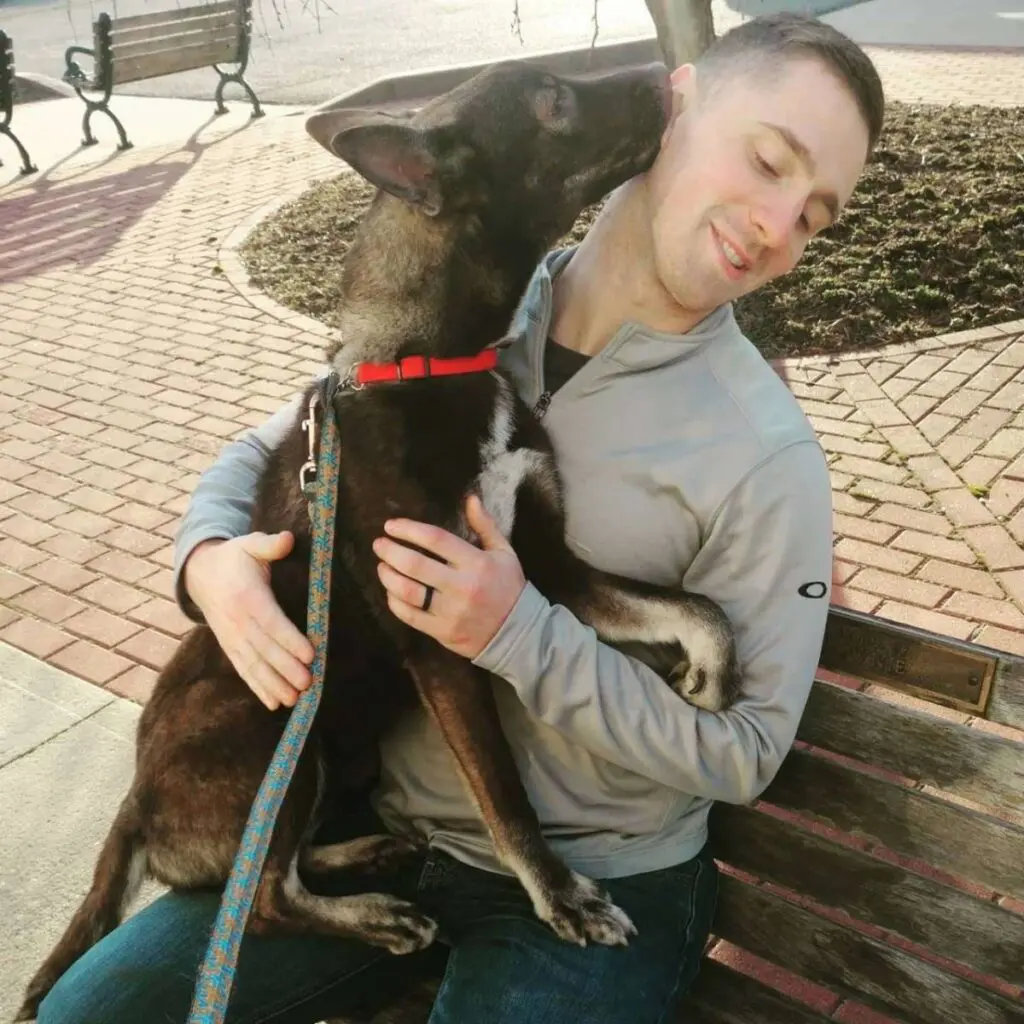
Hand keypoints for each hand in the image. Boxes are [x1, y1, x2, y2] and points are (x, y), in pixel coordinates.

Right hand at [183, 532, 314, 710]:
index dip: (290, 640)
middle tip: (308, 683)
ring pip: (253, 665)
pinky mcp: (229, 647)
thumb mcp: (250, 544)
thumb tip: (287, 539)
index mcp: (247, 596)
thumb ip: (269, 544)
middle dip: (286, 668)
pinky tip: (274, 703)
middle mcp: (238, 621)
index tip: (310, 654)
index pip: (272, 622)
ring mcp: (231, 637)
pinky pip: (243, 670)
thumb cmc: (235, 557)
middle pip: (264, 649)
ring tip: (293, 699)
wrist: (200, 573)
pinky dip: (258, 688)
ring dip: (273, 684)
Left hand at [373, 495, 524, 658]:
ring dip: (388, 576)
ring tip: (382, 566)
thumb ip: (485, 525)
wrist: (518, 632)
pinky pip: (410, 615)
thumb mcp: (504, 552)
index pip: (436, 539)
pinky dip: (394, 601)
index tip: (391, 525)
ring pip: (408, 591)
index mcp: (477, 563)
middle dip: (390, 551)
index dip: (409, 529)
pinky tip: (391, 591)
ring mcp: (450, 612)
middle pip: (415, 564)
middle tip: (379, 544)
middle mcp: (462, 586)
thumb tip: (471, 498)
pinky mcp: (442, 631)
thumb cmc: (508, 586)